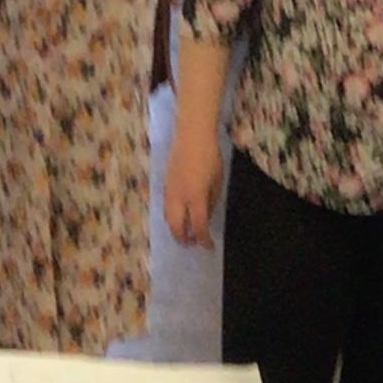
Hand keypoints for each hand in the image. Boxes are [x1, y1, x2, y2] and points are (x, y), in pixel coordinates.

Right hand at [164, 129, 223, 245]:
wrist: (192, 136)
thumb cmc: (210, 157)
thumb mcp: (218, 181)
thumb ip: (211, 201)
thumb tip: (206, 215)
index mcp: (196, 197)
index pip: (198, 226)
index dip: (203, 239)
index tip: (209, 246)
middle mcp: (179, 197)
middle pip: (177, 227)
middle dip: (184, 238)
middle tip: (193, 243)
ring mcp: (169, 191)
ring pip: (168, 218)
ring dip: (176, 229)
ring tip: (186, 233)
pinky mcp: (165, 185)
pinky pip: (166, 208)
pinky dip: (172, 217)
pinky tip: (179, 217)